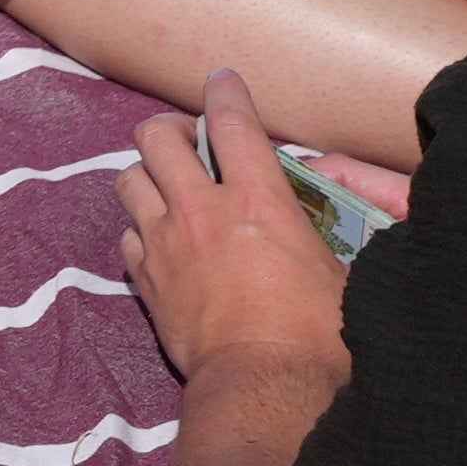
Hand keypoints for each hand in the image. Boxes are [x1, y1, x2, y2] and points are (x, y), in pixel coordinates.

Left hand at [121, 70, 357, 388]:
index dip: (225, 94)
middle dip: (169, 129)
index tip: (221, 80)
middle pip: (156, 137)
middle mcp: (201, 210)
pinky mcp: (144, 277)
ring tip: (165, 185)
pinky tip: (157, 239)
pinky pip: (126, 233)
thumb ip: (322, 232)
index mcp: (258, 201)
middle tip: (185, 140)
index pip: (233, 124)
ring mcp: (164, 242)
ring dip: (146, 175)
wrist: (266, 385)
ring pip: (128, 179)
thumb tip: (339, 220)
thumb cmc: (321, 334)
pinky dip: (139, 228)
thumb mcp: (340, 271)